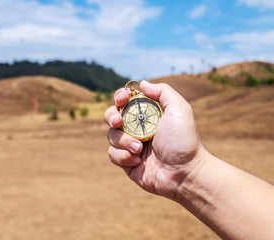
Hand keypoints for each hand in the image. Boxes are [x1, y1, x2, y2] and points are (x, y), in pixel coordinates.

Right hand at [104, 81, 204, 198]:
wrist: (184, 173)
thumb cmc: (184, 140)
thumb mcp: (179, 109)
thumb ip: (162, 91)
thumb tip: (142, 84)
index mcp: (148, 115)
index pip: (126, 101)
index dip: (119, 97)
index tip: (122, 99)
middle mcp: (137, 128)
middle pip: (112, 116)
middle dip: (111, 116)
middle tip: (117, 122)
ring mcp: (131, 145)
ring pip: (111, 136)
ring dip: (123, 141)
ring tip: (140, 149)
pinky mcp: (126, 162)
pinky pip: (112, 154)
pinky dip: (123, 156)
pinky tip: (138, 161)